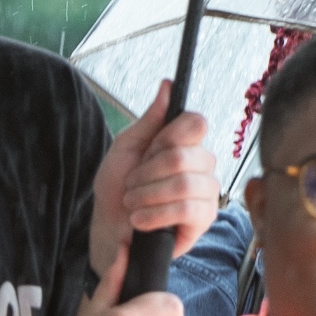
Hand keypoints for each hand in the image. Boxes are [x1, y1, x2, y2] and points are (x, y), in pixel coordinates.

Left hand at [89, 82, 215, 282]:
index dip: (169, 136)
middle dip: (147, 172)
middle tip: (131, 184)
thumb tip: (167, 84)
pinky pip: (187, 210)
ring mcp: (206, 195)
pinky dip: (156, 214)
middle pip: (186, 156)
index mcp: (186, 145)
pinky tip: (141, 220)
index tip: (148, 150)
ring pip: (185, 184)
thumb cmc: (117, 190)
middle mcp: (202, 168)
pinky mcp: (203, 222)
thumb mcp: (126, 148)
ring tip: (132, 203)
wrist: (109, 231)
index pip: (197, 123)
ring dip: (148, 194)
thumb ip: (150, 119)